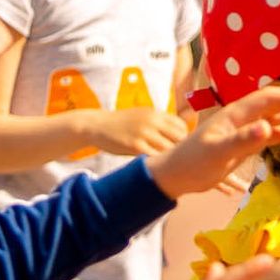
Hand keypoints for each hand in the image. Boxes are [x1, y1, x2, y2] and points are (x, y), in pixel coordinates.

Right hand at [73, 106, 191, 160]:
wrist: (97, 125)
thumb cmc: (122, 124)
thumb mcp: (143, 116)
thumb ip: (160, 123)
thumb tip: (181, 135)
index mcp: (156, 113)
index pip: (182, 127)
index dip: (183, 139)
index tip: (176, 148)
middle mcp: (153, 121)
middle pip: (179, 138)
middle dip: (179, 149)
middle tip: (173, 159)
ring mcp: (144, 133)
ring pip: (168, 149)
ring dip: (168, 158)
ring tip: (164, 165)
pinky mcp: (134, 145)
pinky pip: (154, 157)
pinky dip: (156, 162)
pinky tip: (152, 165)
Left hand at [146, 87, 279, 197]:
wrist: (177, 175)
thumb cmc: (193, 161)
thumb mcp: (218, 152)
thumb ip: (242, 140)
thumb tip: (267, 129)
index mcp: (238, 112)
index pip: (273, 97)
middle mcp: (246, 116)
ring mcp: (247, 129)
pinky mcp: (248, 142)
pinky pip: (276, 135)